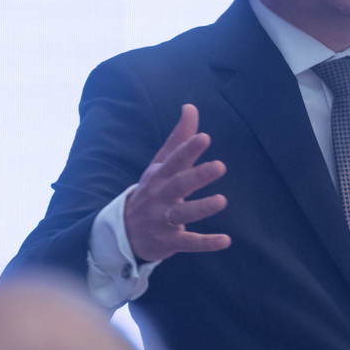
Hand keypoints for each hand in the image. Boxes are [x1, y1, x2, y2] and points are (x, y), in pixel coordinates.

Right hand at [123, 104, 231, 262]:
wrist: (123, 231)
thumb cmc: (152, 191)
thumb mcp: (160, 165)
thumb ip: (179, 138)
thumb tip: (190, 107)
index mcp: (160, 175)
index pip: (174, 160)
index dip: (188, 149)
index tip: (204, 138)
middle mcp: (161, 196)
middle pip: (179, 184)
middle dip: (198, 175)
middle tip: (220, 166)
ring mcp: (163, 220)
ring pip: (183, 213)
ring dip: (202, 207)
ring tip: (222, 200)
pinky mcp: (170, 241)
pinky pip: (189, 242)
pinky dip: (207, 243)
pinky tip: (225, 241)